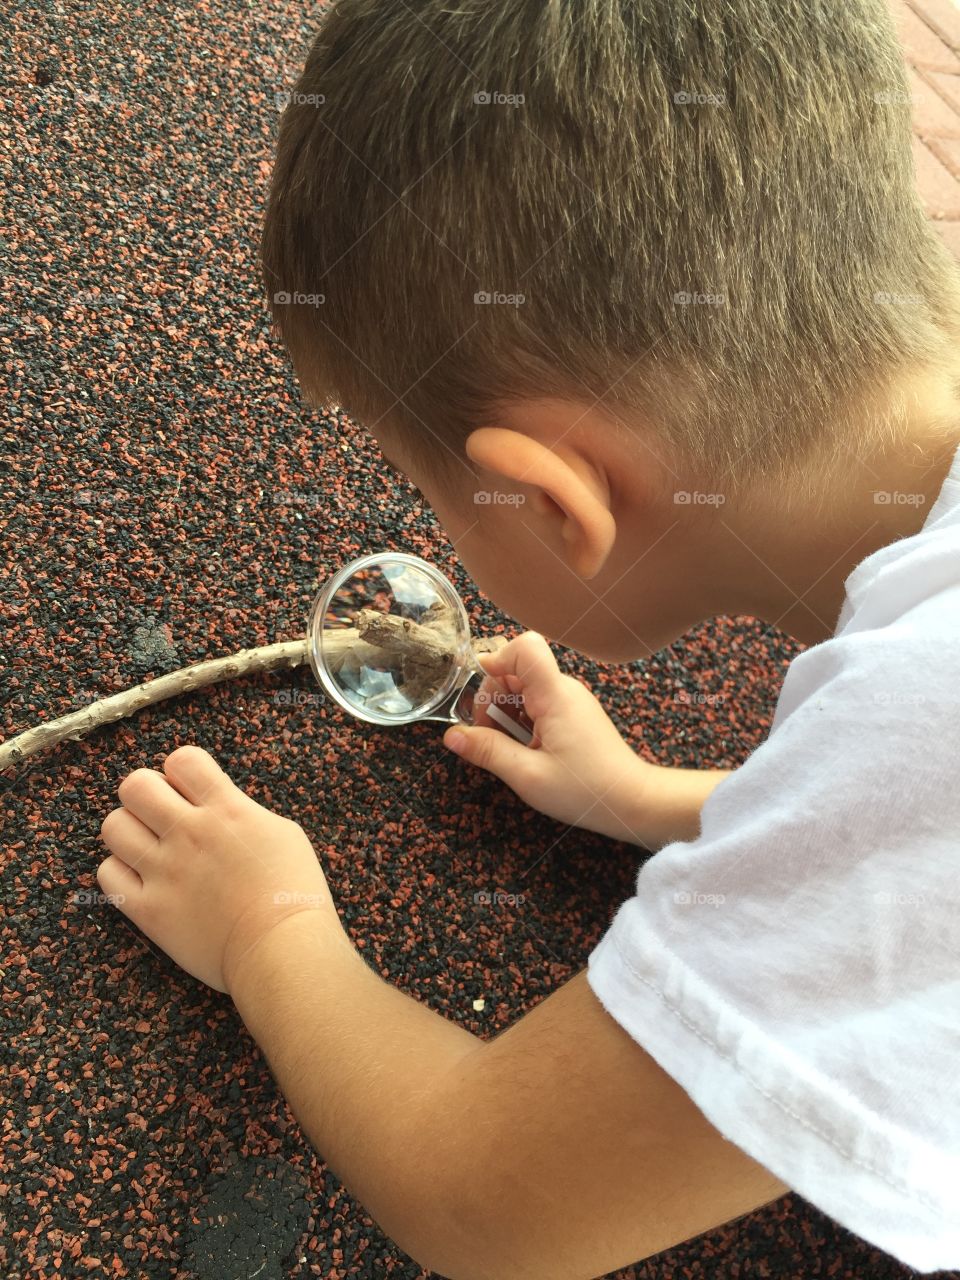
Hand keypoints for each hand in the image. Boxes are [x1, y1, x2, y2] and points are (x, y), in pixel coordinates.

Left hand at [97, 744, 341, 992]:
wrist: (281, 948)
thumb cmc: (293, 893)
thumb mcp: (282, 834)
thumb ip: (243, 812)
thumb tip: (219, 805)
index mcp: (226, 810)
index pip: (183, 760)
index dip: (181, 772)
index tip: (190, 791)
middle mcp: (190, 833)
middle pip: (135, 785)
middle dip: (146, 794)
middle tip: (162, 815)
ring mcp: (165, 871)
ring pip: (113, 826)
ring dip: (129, 831)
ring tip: (148, 847)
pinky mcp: (149, 909)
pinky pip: (108, 874)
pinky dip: (120, 873)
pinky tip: (143, 880)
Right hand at [443, 632, 655, 843]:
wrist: (631, 801)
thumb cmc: (586, 791)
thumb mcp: (528, 776)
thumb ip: (488, 751)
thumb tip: (451, 736)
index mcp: (555, 696)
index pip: (526, 648)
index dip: (496, 660)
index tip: (478, 693)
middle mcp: (564, 690)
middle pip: (516, 671)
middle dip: (492, 699)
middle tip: (487, 737)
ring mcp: (570, 702)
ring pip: (524, 690)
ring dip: (505, 715)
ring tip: (508, 750)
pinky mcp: (572, 715)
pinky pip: (537, 705)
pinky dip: (522, 723)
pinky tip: (524, 752)